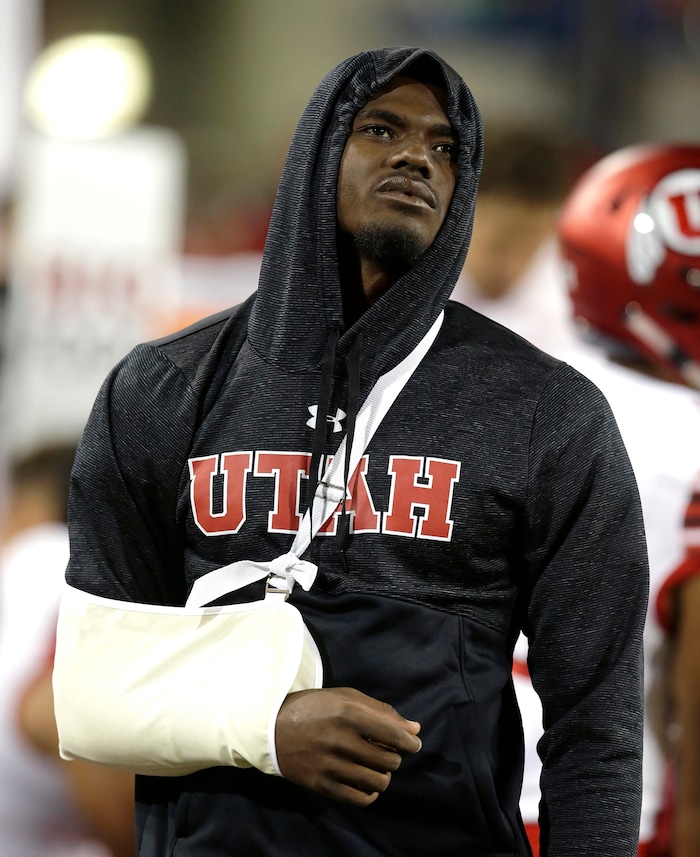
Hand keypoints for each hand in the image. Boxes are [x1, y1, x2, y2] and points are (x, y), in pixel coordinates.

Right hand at [275, 687, 421, 806]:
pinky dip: (370, 794)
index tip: (412, 744)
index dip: (410, 743)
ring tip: (376, 767)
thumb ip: (381, 711)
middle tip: (386, 752)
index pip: (393, 735)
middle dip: (395, 758)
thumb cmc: (314, 708)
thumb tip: (415, 729)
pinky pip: (359, 799)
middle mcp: (340, 740)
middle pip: (389, 760)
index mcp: (348, 713)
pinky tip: (365, 783)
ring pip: (377, 782)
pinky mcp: (320, 785)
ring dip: (383, 775)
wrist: (271, 728)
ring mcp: (329, 765)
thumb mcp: (346, 697)